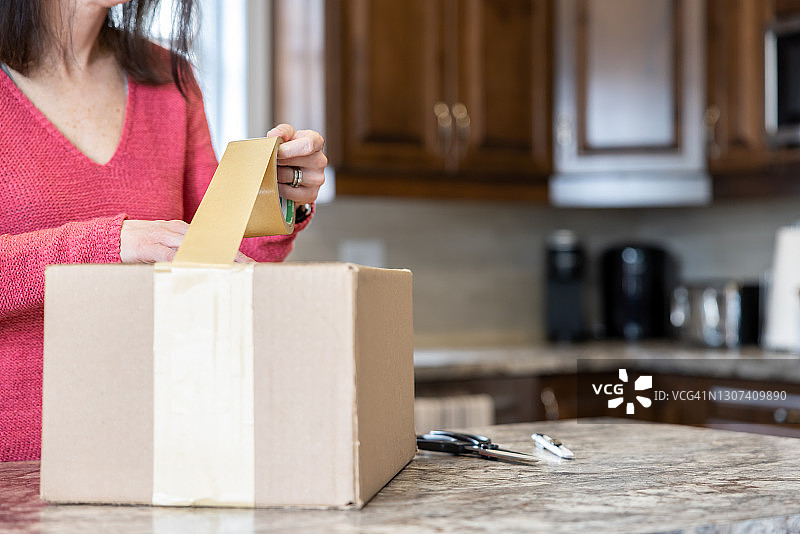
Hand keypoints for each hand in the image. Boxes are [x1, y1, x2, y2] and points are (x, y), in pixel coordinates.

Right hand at [120, 220, 253, 263]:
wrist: (109, 236)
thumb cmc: (140, 245)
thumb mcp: (164, 249)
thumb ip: (181, 256)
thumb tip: (201, 271)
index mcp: (181, 231)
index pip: (211, 240)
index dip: (230, 251)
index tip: (248, 262)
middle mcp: (175, 230)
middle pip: (208, 241)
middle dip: (228, 253)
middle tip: (247, 265)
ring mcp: (163, 236)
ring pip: (194, 246)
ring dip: (212, 257)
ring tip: (229, 267)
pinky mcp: (150, 245)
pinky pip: (170, 253)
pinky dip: (184, 260)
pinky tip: (197, 267)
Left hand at [267, 124, 326, 204]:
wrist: (295, 169)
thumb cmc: (291, 149)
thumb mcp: (288, 135)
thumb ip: (282, 131)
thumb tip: (274, 134)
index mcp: (316, 142)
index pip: (308, 145)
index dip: (287, 149)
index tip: (275, 151)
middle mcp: (320, 161)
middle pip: (291, 160)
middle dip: (276, 160)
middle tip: (271, 159)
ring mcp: (318, 179)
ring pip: (286, 176)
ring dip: (275, 173)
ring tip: (277, 169)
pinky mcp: (311, 194)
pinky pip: (287, 192)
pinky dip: (279, 187)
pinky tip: (280, 182)